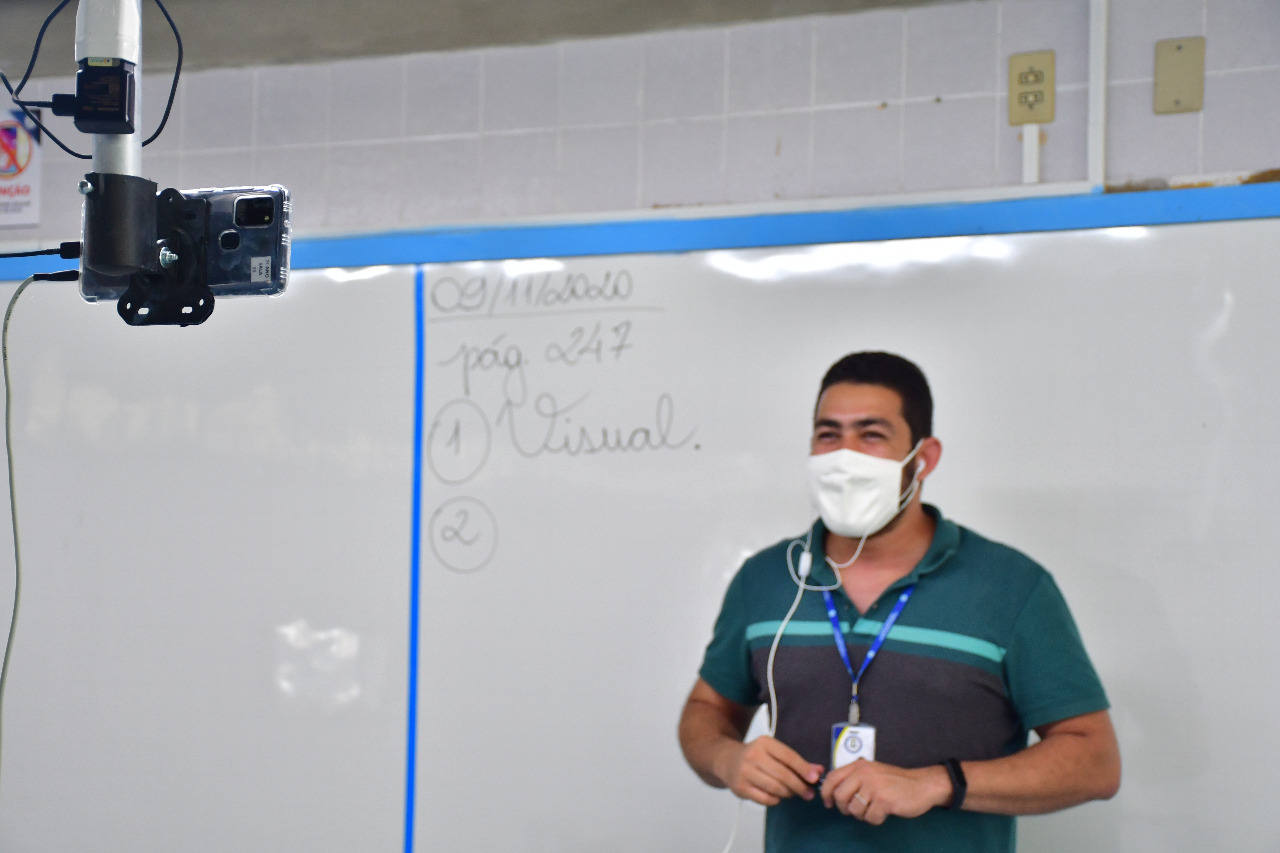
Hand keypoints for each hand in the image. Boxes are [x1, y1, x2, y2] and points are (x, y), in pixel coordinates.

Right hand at [714, 736, 823, 806]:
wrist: (727, 760)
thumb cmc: (756, 756)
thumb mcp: (774, 752)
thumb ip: (797, 762)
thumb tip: (818, 771)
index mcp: (764, 743)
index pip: (788, 756)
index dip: (804, 768)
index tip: (815, 778)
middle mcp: (753, 756)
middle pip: (783, 775)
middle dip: (799, 786)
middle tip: (809, 793)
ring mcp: (745, 772)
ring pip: (775, 788)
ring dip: (789, 794)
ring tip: (793, 793)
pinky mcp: (740, 787)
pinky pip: (766, 799)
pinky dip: (776, 800)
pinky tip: (777, 796)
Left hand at [820, 759, 950, 823]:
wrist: (922, 784)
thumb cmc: (896, 781)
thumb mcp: (872, 772)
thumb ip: (854, 778)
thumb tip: (833, 793)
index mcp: (859, 766)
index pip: (832, 778)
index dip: (826, 793)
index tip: (829, 803)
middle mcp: (864, 773)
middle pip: (840, 796)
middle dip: (845, 808)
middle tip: (856, 810)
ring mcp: (874, 787)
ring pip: (854, 810)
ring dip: (863, 815)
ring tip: (874, 808)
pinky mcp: (884, 800)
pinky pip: (870, 818)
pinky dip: (876, 819)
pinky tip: (884, 812)